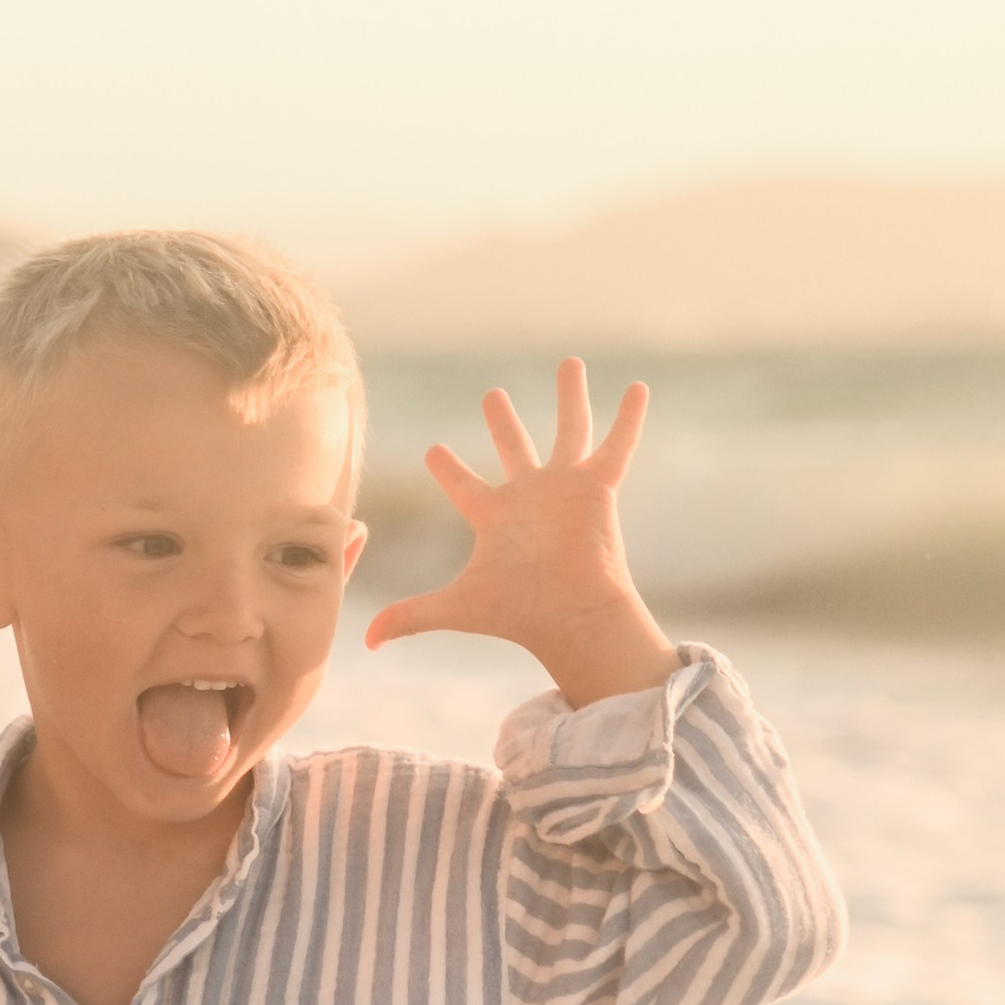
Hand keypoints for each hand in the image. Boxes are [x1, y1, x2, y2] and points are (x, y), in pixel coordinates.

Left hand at [362, 357, 678, 704]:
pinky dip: (629, 418)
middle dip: (502, 421)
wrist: (569, 617)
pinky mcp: (599, 487)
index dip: (447, 468)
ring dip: (571, 397)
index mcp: (494, 516)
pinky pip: (618, 445)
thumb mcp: (456, 607)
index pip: (463, 485)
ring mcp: (566, 488)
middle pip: (514, 447)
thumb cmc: (518, 612)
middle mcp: (529, 497)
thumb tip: (365, 642)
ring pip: (569, 430)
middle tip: (492, 395)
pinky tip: (639, 388)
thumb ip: (410, 616)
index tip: (432, 450)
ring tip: (571, 362)